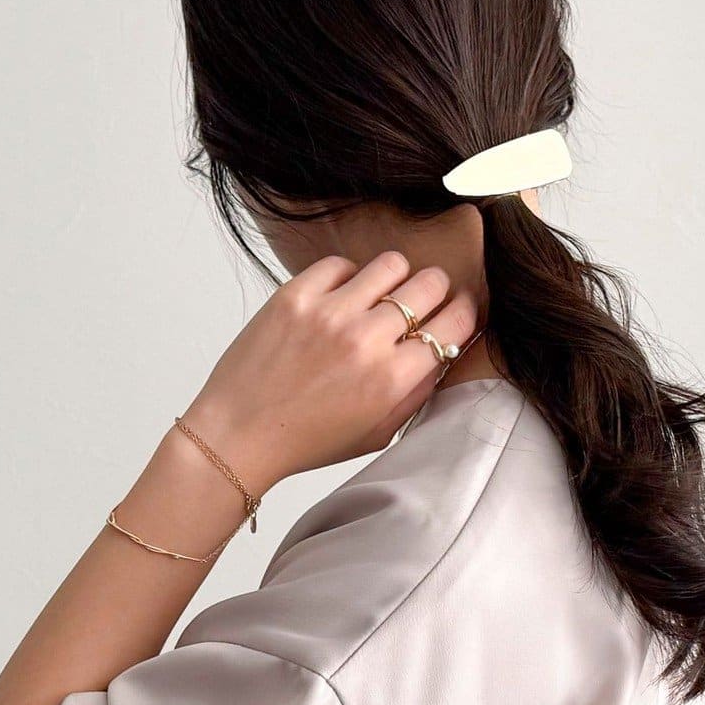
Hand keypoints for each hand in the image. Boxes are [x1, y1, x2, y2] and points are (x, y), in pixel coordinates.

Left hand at [176, 251, 478, 493]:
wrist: (240, 435)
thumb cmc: (307, 440)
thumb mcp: (376, 434)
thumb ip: (415, 393)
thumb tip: (442, 353)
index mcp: (392, 381)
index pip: (454, 324)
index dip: (464, 313)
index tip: (458, 311)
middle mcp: (366, 341)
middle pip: (430, 284)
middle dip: (434, 291)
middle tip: (423, 300)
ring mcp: (330, 313)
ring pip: (392, 264)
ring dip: (394, 278)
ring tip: (380, 296)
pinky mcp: (295, 296)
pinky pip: (341, 264)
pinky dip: (347, 278)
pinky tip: (339, 300)